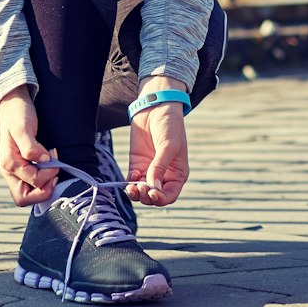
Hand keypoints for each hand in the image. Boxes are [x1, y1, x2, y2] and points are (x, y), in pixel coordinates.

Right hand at [0, 90, 57, 205]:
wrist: (14, 104)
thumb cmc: (18, 114)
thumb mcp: (24, 127)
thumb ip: (31, 146)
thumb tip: (44, 161)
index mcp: (9, 163)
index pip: (31, 183)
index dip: (47, 175)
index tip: (55, 160)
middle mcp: (10, 171)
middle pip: (24, 199)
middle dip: (43, 190)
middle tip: (55, 172)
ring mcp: (15, 171)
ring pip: (28, 195)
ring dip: (44, 186)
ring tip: (53, 167)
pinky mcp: (22, 168)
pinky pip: (31, 185)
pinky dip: (43, 181)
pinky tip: (50, 167)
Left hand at [127, 82, 189, 206]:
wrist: (155, 108)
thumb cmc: (170, 125)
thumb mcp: (169, 145)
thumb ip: (160, 167)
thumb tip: (153, 188)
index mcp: (177, 173)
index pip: (170, 195)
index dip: (161, 199)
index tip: (153, 193)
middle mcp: (164, 175)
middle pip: (154, 196)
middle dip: (147, 197)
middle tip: (141, 189)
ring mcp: (149, 170)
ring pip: (142, 191)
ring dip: (137, 193)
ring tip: (132, 188)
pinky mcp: (137, 164)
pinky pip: (132, 180)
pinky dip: (130, 183)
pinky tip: (131, 177)